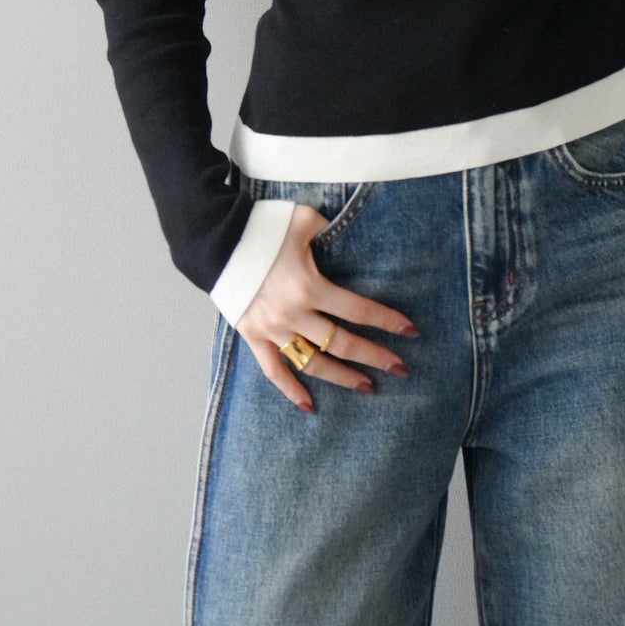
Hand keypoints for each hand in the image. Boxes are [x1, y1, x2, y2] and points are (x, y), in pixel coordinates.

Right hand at [234, 202, 417, 411]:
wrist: (214, 242)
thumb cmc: (260, 227)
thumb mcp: (301, 219)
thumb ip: (328, 229)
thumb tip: (349, 231)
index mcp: (308, 286)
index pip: (357, 310)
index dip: (386, 321)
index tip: (410, 332)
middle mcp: (293, 314)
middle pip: (341, 343)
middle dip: (375, 356)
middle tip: (400, 369)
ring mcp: (272, 329)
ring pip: (313, 363)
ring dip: (342, 377)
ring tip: (367, 387)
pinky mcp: (253, 337)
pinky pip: (274, 371)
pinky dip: (291, 390)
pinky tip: (310, 406)